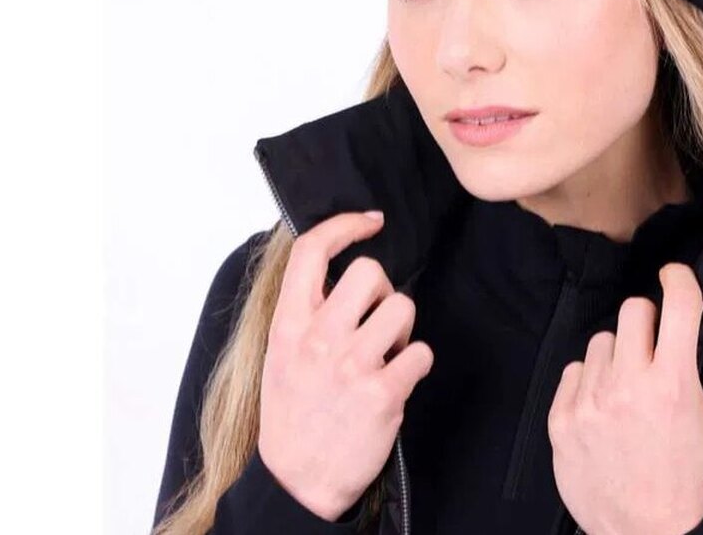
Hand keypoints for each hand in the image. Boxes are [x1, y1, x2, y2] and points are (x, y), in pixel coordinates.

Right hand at [258, 211, 433, 520]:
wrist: (298, 480)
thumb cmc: (293, 414)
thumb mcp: (281, 355)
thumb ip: (305, 313)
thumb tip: (339, 270)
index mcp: (289, 324)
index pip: (311, 251)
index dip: (344, 225)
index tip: (369, 222)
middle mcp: (319, 338)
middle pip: (370, 272)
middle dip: (382, 292)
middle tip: (374, 322)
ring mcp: (351, 364)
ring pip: (403, 308)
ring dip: (402, 330)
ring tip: (384, 355)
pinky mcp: (383, 392)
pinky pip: (421, 352)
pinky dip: (417, 364)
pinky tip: (397, 381)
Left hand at [548, 263, 702, 534]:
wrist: (643, 530)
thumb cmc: (679, 474)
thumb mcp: (697, 415)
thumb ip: (683, 364)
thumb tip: (680, 318)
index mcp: (671, 385)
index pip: (677, 305)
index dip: (679, 279)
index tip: (673, 275)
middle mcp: (627, 386)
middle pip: (631, 310)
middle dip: (645, 321)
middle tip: (650, 346)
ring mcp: (590, 402)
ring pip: (601, 341)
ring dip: (615, 356)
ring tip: (623, 391)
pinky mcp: (561, 418)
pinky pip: (575, 370)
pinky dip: (589, 383)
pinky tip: (601, 410)